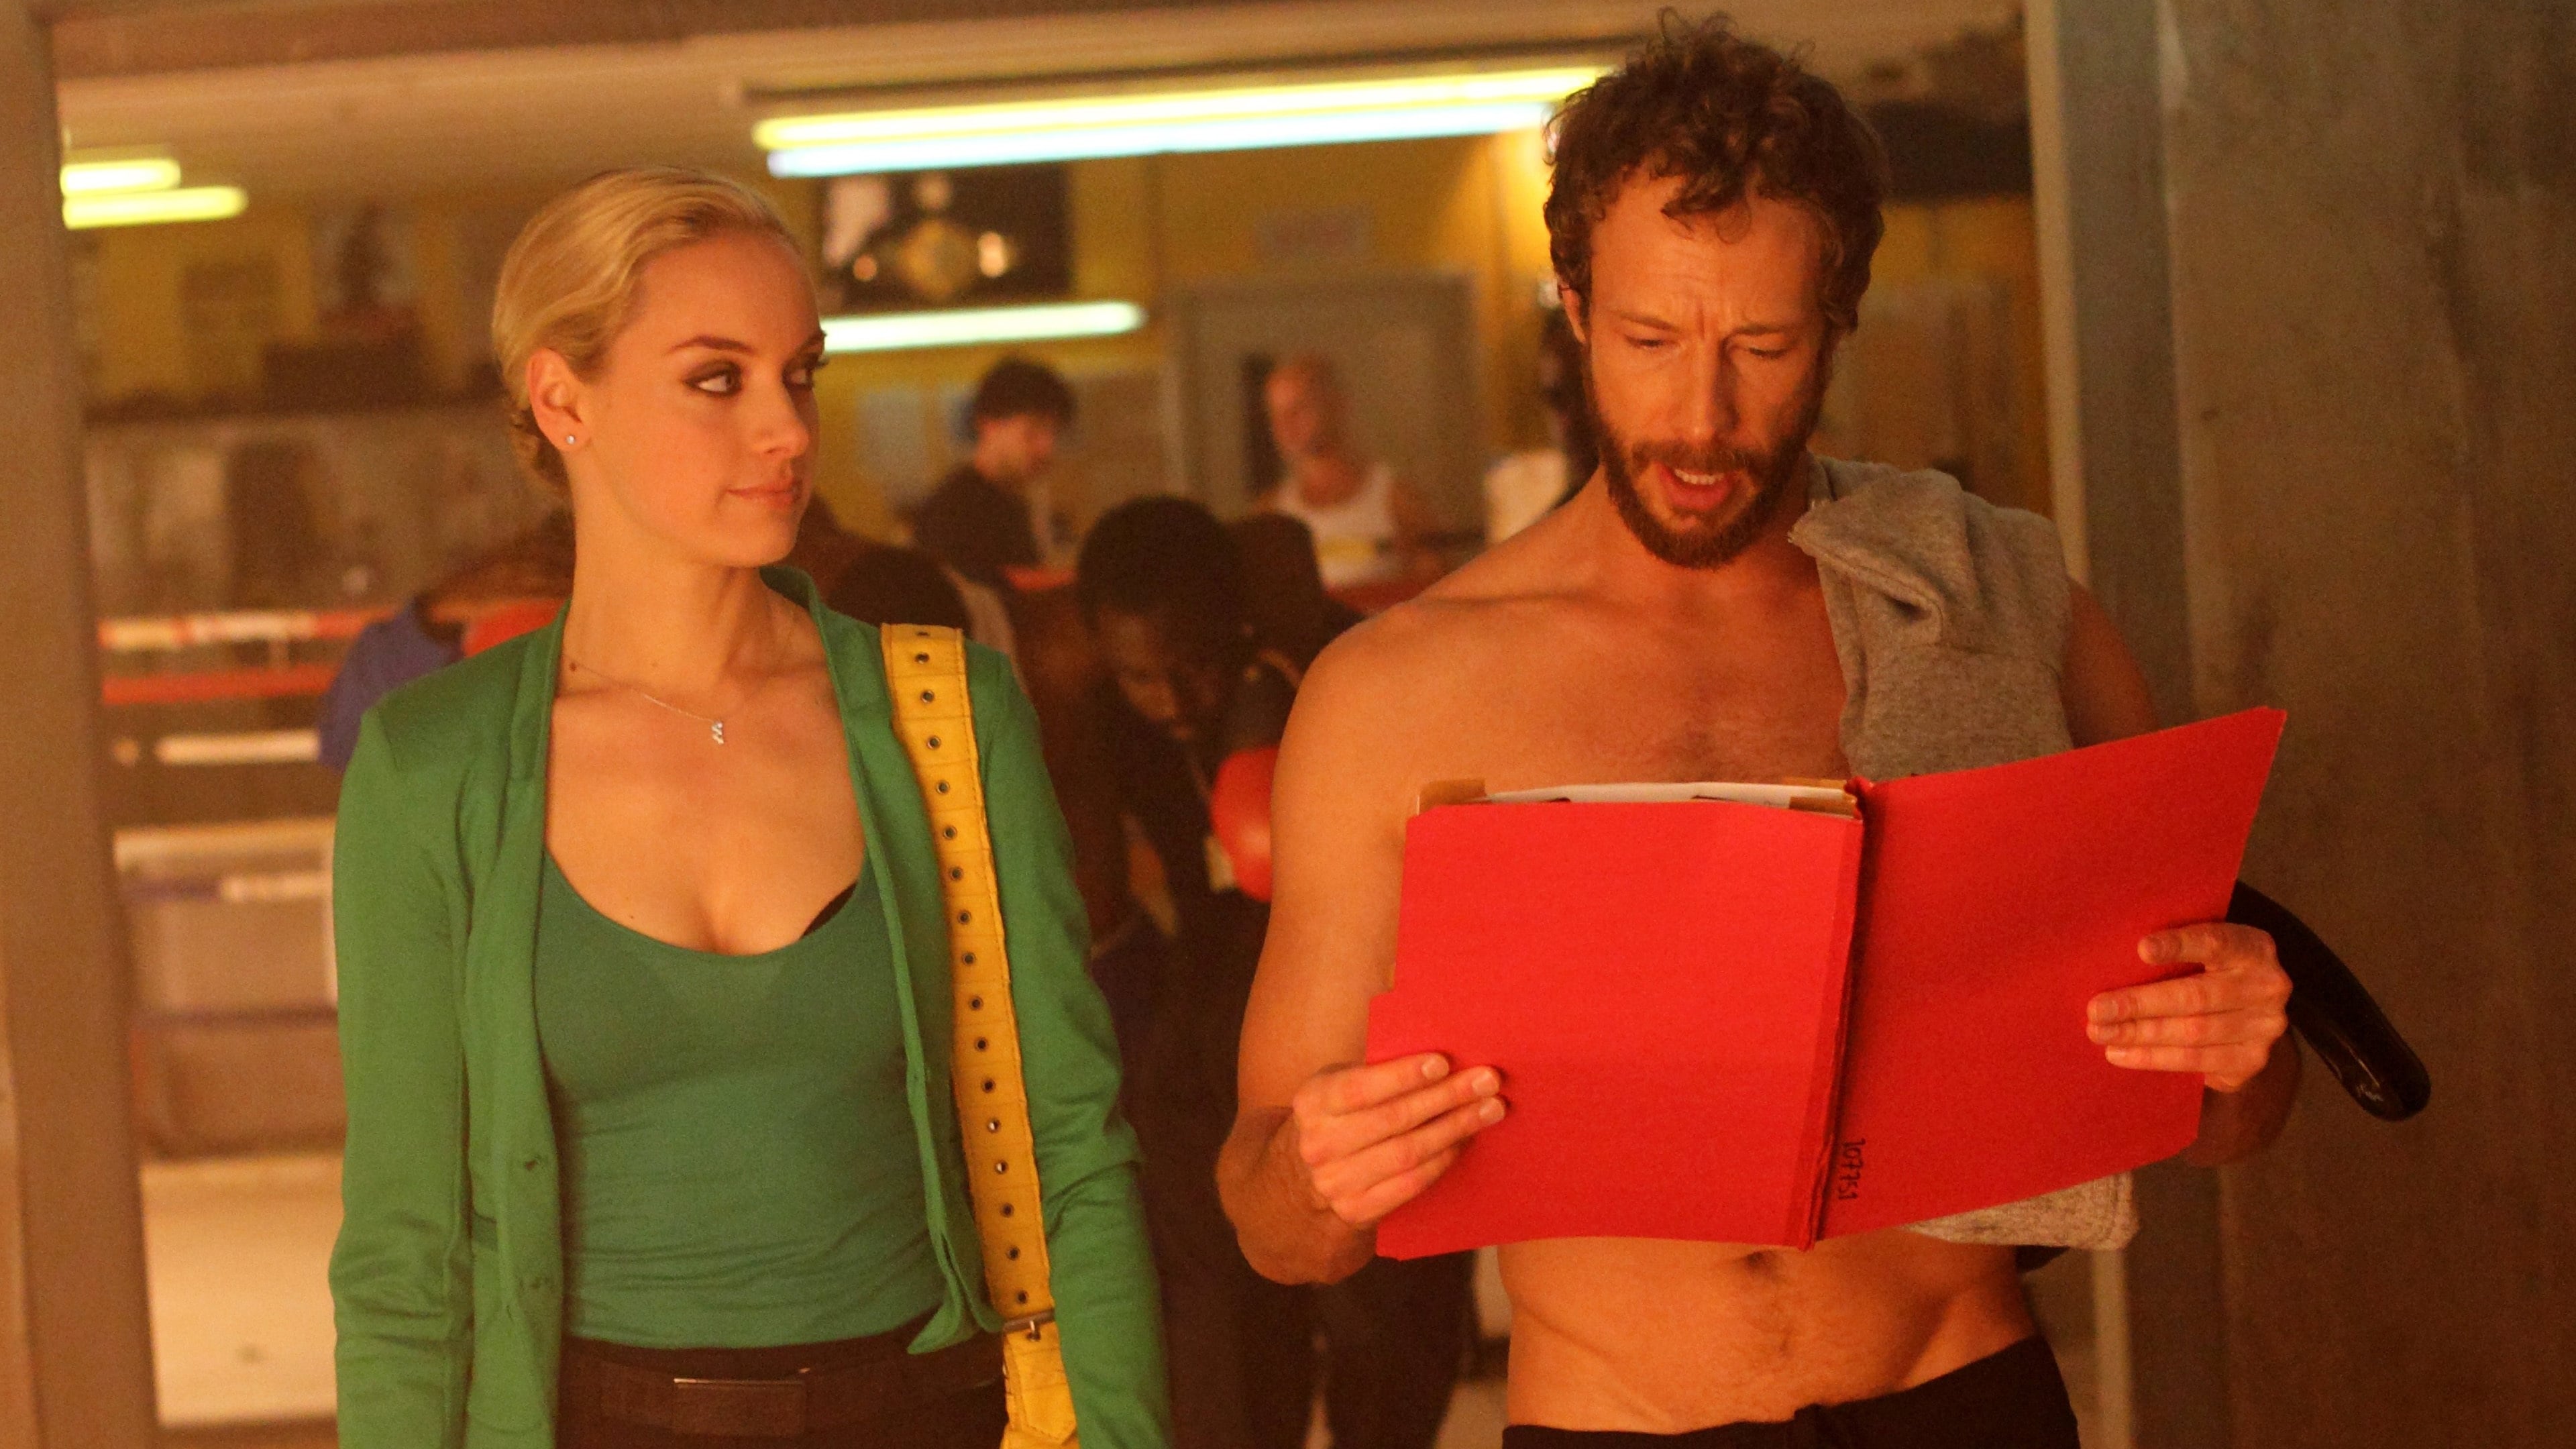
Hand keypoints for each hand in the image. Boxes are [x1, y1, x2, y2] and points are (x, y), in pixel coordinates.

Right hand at [1289, 1054, 1505, 1226]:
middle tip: (1487, 1080)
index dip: (1403, 1075)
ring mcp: (1336, 1183)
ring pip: (1408, 1153)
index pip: (1360, 1088)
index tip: (1443, 1062)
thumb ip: (1374, 1072)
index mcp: (1312, 1102)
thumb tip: (1441, 1057)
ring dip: (1455, 1128)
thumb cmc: (1338, 1117)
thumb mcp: (1337, 1085)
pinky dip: (1443, 1159)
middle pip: (1394, 1119)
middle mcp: (1319, 1145)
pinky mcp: (1356, 1211)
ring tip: (1490, 1109)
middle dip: (1446, 1097)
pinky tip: (1464, 1140)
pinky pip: (1411, 1183)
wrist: (1303, 1180)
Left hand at [2088, 923, 2292, 1091]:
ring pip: (2194, 1034)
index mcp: (2253, 948)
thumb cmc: (2208, 971)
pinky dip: (2154, 1059)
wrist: (2247, 1014)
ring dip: (2140, 1036)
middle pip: (2196, 997)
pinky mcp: (2252, 1060)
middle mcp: (2267, 986)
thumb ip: (2175, 952)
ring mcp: (2265, 1027)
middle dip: (2140, 1004)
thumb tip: (2110, 959)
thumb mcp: (2203, 952)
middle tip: (2096, 1009)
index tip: (2140, 948)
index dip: (2179, 945)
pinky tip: (2121, 1054)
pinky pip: (2197, 1062)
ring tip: (2100, 1034)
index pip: (2215, 942)